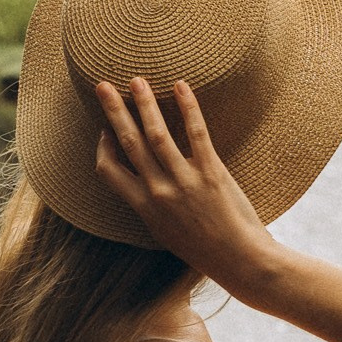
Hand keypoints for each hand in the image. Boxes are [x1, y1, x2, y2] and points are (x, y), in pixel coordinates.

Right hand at [93, 77, 279, 297]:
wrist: (239, 261)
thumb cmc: (205, 249)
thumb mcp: (167, 232)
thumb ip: (153, 206)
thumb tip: (146, 184)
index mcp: (144, 208)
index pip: (109, 171)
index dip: (103, 148)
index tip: (104, 131)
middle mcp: (159, 192)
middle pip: (129, 143)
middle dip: (113, 111)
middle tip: (102, 86)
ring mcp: (185, 182)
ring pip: (157, 135)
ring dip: (145, 104)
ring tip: (137, 80)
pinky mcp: (211, 173)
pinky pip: (197, 133)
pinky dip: (188, 107)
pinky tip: (181, 86)